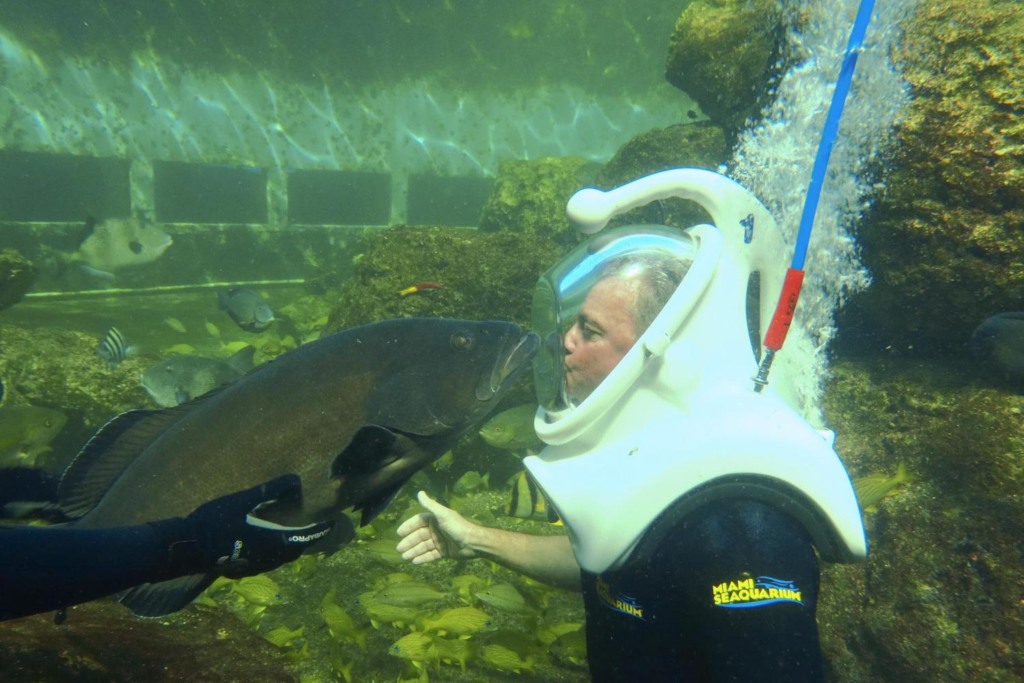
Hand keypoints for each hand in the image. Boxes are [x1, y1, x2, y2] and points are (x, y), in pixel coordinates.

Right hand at [185, 475, 334, 576]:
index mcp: (273, 542)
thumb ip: (269, 491)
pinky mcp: (241, 570)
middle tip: (312, 526)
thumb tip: (295, 480)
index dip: (320, 530)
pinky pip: (267, 562)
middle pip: (295, 550)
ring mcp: (254, 567)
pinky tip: (265, 542)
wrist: (187, 548)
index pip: (305, 538)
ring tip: (291, 532)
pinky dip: (274, 552)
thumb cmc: (216, 522)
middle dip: (306, 539)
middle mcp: (268, 559)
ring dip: (290, 546)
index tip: (331, 523)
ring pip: (281, 559)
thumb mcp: (243, 501)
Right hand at [395, 491, 477, 563]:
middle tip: (399, 549)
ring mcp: (440, 541)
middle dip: (409, 542)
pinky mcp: (444, 552)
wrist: (472, 542)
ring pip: (423, 546)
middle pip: (419, 536)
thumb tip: (419, 492)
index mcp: (435, 519)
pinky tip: (414, 561)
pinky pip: (430, 555)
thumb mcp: (443, 514)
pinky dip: (423, 558)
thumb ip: (430, 505)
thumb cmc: (457, 527)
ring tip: (404, 557)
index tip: (399, 533)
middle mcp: (436, 529)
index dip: (408, 527)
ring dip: (414, 551)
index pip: (418, 522)